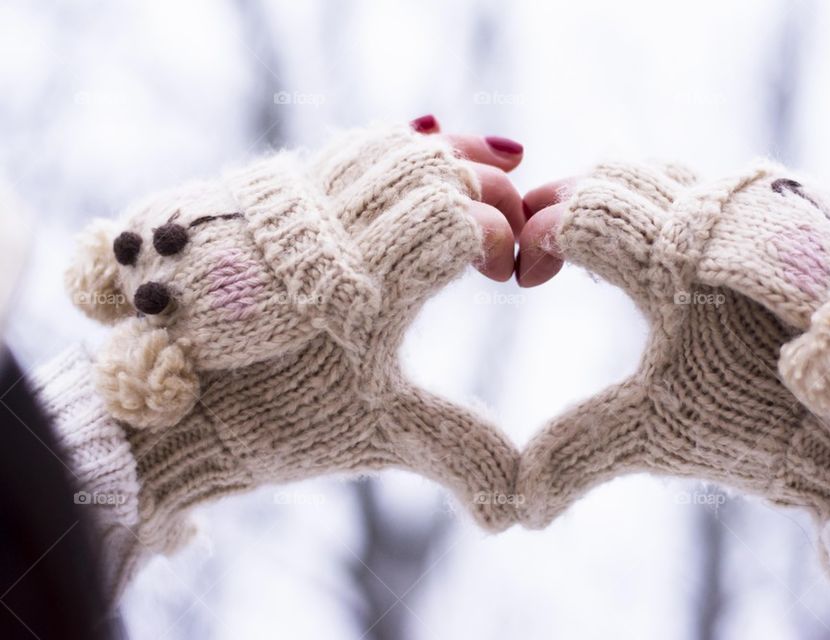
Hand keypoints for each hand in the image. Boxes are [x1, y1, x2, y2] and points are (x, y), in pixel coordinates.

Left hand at [65, 121, 523, 578]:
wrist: (173, 412)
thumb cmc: (280, 422)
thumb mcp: (382, 433)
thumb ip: (459, 451)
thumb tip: (519, 510)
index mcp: (371, 286)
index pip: (458, 222)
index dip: (501, 236)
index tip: (511, 274)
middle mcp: (334, 231)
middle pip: (430, 169)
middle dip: (485, 186)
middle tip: (510, 222)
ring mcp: (298, 205)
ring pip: (386, 148)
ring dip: (443, 157)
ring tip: (484, 170)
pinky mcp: (270, 197)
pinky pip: (344, 150)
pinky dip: (391, 148)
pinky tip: (416, 156)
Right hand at [515, 161, 829, 527]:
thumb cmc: (755, 422)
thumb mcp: (654, 434)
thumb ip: (577, 450)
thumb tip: (522, 500)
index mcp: (671, 266)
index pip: (582, 214)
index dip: (539, 237)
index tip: (527, 279)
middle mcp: (710, 224)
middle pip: (614, 175)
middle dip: (565, 202)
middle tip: (544, 248)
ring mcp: (749, 215)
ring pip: (661, 172)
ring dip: (615, 199)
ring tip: (592, 246)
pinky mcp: (777, 220)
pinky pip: (702, 185)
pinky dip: (662, 202)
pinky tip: (657, 248)